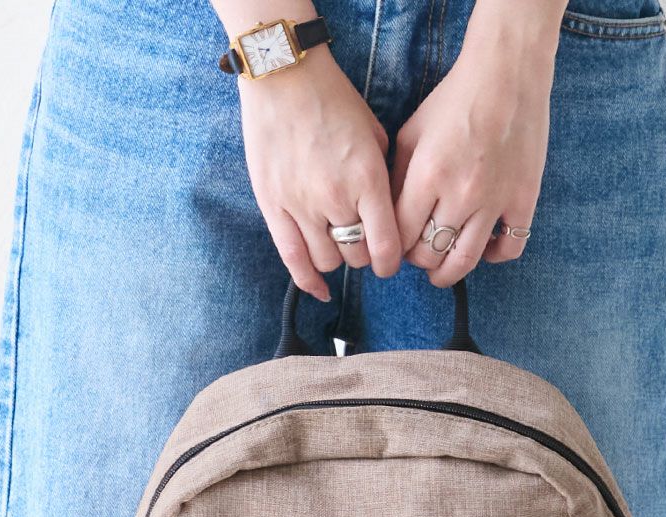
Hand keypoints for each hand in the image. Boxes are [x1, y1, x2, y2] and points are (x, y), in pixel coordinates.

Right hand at [238, 48, 401, 299]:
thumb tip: (389, 210)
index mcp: (367, 180)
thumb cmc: (332, 99)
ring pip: (327, 260)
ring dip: (337, 259)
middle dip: (364, 255)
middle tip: (362, 244)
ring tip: (338, 245)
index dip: (391, 263)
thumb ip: (383, 175)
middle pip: (357, 256)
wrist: (283, 76)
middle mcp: (336, 199)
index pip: (386, 245)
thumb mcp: (374, 132)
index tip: (390, 264)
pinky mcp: (274, 207)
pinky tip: (320, 290)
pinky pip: (292, 258)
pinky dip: (308, 281)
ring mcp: (302, 206)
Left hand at [392, 2, 562, 286]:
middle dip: (418, 260)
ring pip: (465, 260)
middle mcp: (460, 194)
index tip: (394, 248)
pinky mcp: (523, 200)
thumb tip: (388, 217)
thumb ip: (396, 178)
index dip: (393, 249)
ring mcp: (495, 201)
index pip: (401, 236)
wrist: (506, 75)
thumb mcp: (411, 133)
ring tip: (441, 271)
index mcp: (427, 176)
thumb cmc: (454, 100)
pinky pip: (509, 248)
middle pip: (430, 254)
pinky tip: (485, 248)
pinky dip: (494, 256)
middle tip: (417, 254)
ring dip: (448, 273)